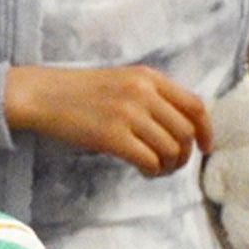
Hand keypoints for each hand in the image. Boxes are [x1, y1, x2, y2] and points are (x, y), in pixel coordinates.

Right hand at [3, 63, 210, 175]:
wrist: (41, 95)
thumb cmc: (79, 92)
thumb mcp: (122, 82)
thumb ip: (151, 97)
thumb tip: (180, 129)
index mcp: (148, 77)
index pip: (195, 106)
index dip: (207, 131)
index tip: (205, 148)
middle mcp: (142, 93)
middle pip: (185, 132)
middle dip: (185, 155)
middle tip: (172, 165)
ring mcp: (127, 114)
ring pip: (170, 149)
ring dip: (168, 166)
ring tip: (157, 170)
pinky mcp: (111, 135)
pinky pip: (149, 160)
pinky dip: (152, 171)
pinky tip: (144, 172)